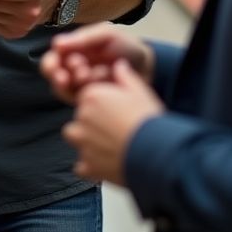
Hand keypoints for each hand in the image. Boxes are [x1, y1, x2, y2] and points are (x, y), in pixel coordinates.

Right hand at [40, 22, 152, 103]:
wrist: (148, 66)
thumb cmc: (126, 45)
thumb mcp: (105, 34)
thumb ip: (82, 38)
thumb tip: (55, 44)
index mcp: (72, 51)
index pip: (51, 59)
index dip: (51, 64)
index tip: (59, 65)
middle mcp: (73, 69)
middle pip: (54, 78)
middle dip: (62, 77)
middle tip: (80, 73)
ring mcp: (82, 86)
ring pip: (66, 92)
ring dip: (78, 84)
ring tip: (94, 75)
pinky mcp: (93, 100)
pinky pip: (82, 101)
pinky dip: (91, 91)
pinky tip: (105, 80)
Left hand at [62, 59, 163, 185]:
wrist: (156, 154)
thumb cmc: (149, 121)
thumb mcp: (140, 91)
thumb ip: (125, 76)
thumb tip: (119, 65)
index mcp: (92, 96)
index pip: (87, 97)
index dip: (101, 105)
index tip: (114, 112)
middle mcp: (83, 117)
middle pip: (81, 116)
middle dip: (93, 122)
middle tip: (115, 130)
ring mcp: (83, 142)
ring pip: (75, 137)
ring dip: (86, 141)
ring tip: (108, 145)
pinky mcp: (87, 165)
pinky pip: (82, 166)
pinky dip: (91, 166)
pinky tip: (108, 164)